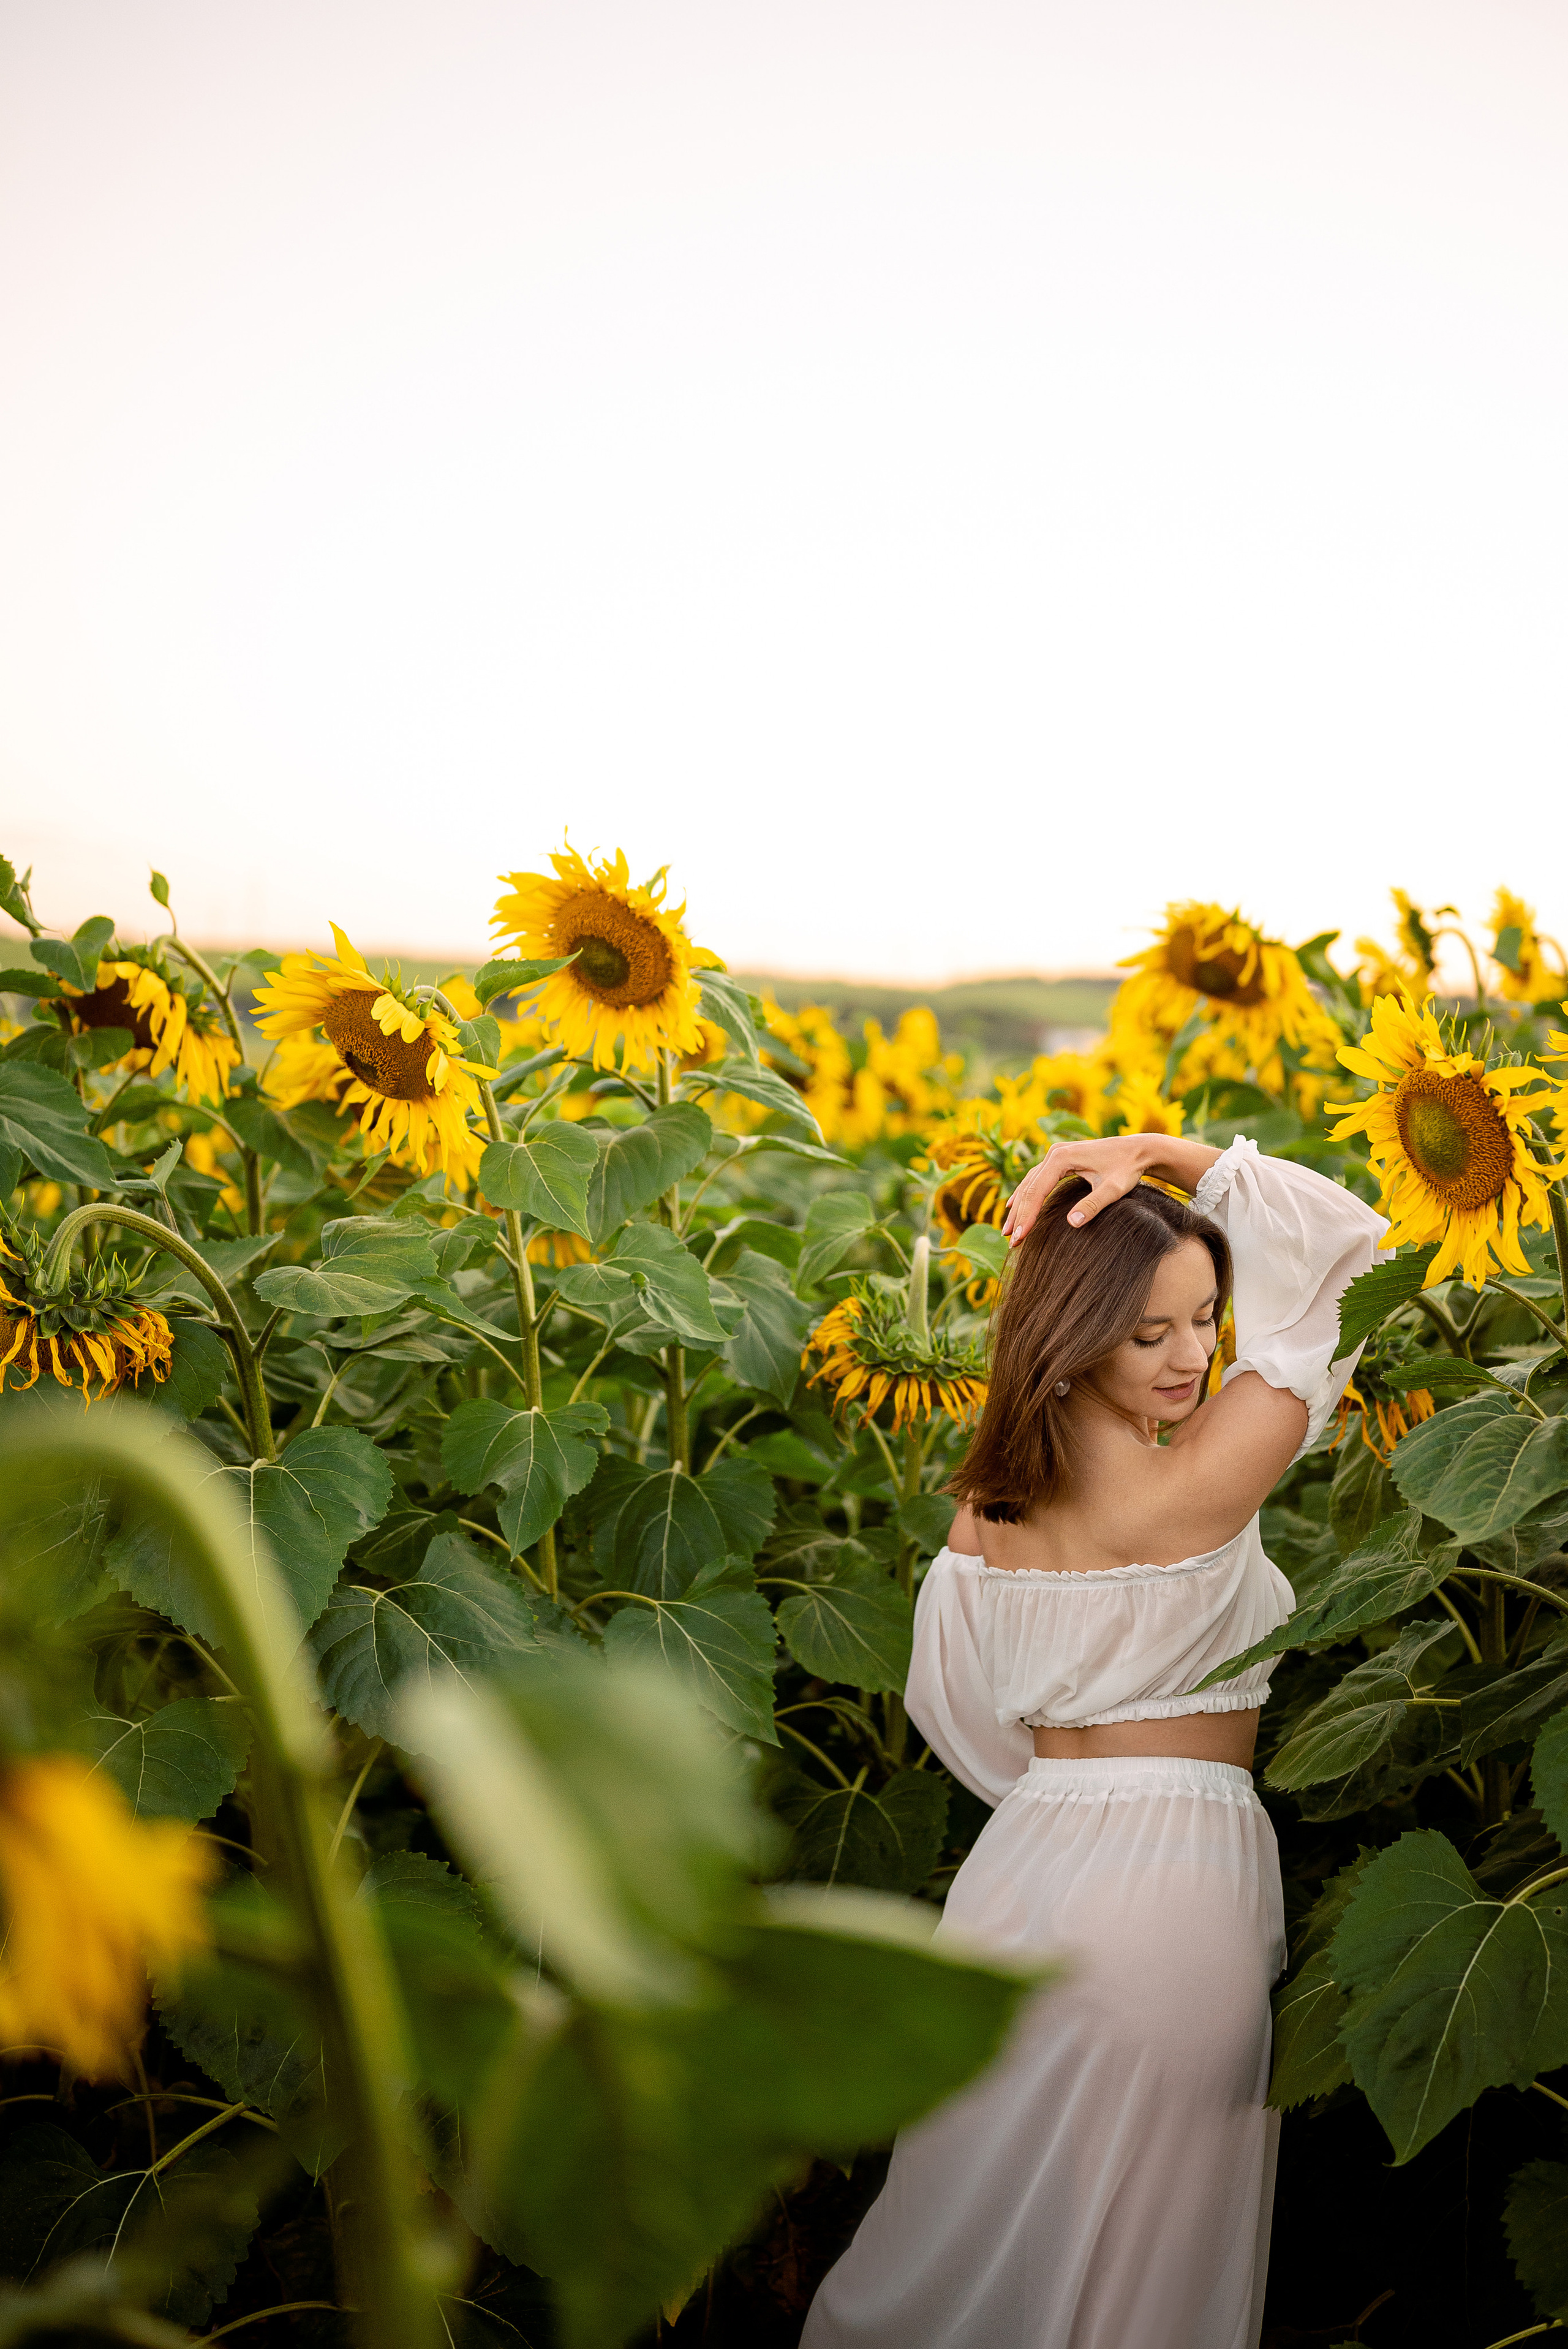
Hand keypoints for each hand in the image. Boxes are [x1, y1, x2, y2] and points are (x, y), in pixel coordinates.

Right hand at [1001, 1134, 1155, 1245]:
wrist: (1138, 1150)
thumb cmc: (1127, 1169)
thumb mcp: (1114, 1189)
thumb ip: (1094, 1204)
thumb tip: (1072, 1223)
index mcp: (1062, 1158)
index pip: (1037, 1190)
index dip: (1027, 1216)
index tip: (1020, 1237)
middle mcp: (1054, 1153)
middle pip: (1028, 1187)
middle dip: (1019, 1215)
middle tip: (1011, 1240)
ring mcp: (1056, 1154)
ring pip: (1029, 1183)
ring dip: (1019, 1207)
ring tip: (1009, 1230)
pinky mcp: (1061, 1159)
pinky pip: (1036, 1179)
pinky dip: (1026, 1195)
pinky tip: (1015, 1206)